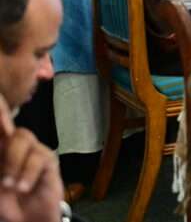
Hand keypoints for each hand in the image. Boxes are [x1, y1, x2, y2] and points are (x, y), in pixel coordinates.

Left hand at [0, 98, 63, 221]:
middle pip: (13, 131)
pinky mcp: (49, 163)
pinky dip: (28, 173)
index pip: (2, 130)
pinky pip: (40, 158)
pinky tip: (23, 188)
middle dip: (6, 148)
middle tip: (1, 175)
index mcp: (1, 151)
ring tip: (9, 186)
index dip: (1, 116)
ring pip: (25, 138)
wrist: (26, 221)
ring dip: (14, 163)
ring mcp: (34, 153)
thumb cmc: (6, 205)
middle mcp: (16, 148)